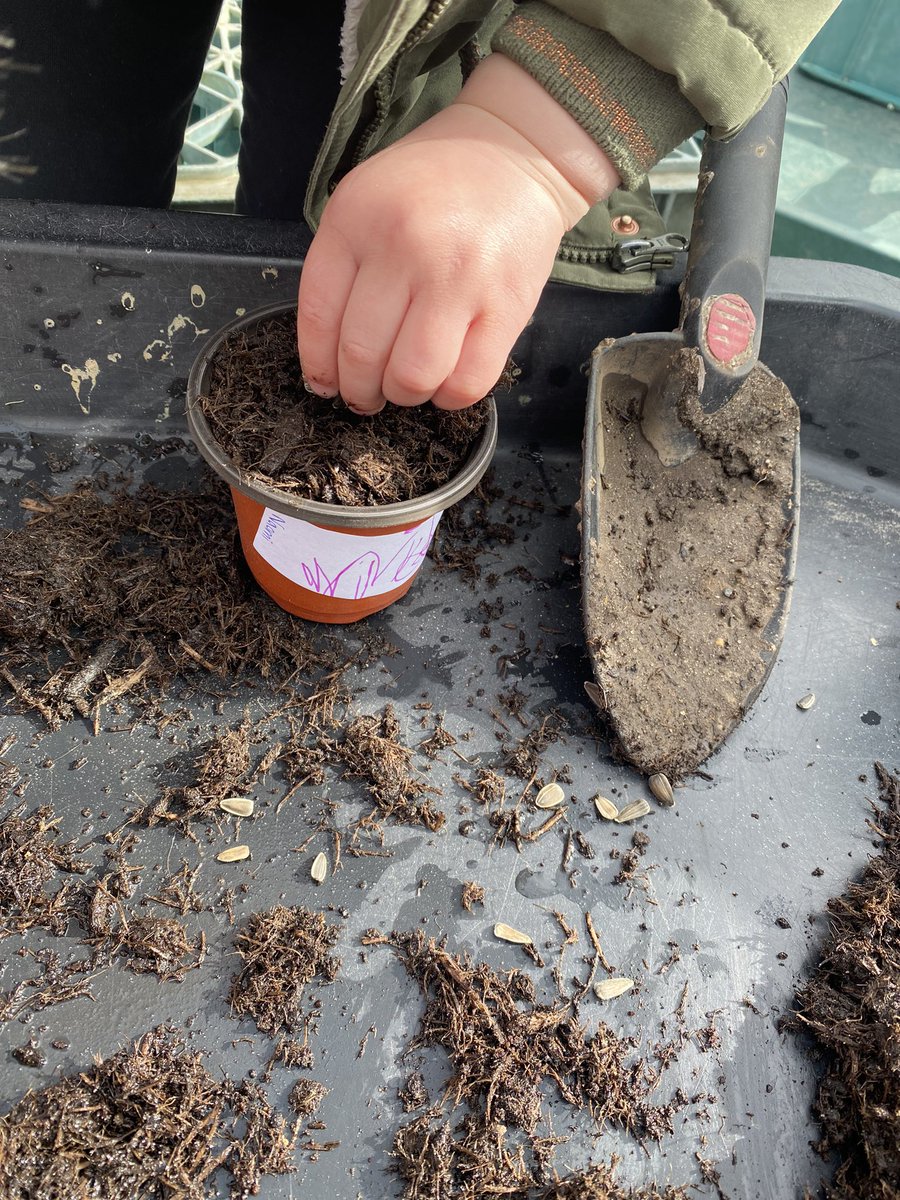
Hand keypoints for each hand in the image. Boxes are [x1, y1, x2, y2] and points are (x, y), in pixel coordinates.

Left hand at [297, 54, 619, 413]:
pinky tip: (444, 379)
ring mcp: (460, 278)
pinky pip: (467, 382)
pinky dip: (449, 396)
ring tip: (406, 384)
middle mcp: (405, 247)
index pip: (319, 316)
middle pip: (362, 355)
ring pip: (413, 377)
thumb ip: (342, 267)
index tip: (326, 383)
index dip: (319, 365)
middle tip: (366, 393)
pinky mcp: (507, 306)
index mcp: (357, 219)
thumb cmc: (434, 186)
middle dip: (359, 390)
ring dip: (404, 395)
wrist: (515, 154)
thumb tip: (329, 359)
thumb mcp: (366, 201)